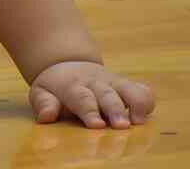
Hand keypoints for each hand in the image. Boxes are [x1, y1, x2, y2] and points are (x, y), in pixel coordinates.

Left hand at [29, 61, 154, 128]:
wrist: (67, 63)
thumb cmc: (55, 88)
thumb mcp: (42, 93)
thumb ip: (44, 104)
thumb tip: (46, 117)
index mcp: (72, 85)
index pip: (81, 97)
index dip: (89, 111)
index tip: (97, 125)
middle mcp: (95, 83)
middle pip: (107, 95)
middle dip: (115, 110)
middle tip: (121, 126)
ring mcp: (113, 83)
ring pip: (128, 90)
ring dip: (136, 105)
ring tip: (139, 121)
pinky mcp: (126, 86)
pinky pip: (142, 90)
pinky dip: (146, 100)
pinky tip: (146, 115)